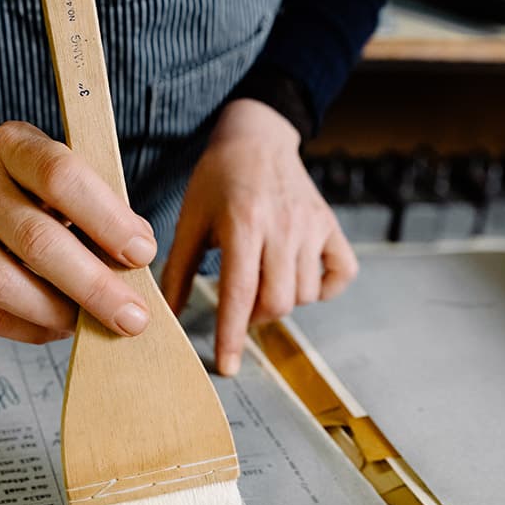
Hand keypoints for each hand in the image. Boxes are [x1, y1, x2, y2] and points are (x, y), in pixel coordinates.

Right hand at [0, 122, 156, 343]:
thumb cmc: (3, 172)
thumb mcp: (41, 158)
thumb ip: (86, 196)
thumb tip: (135, 253)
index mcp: (8, 146)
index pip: (60, 177)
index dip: (106, 219)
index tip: (142, 253)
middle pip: (37, 242)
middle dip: (94, 286)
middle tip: (133, 317)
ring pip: (6, 285)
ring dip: (60, 313)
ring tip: (95, 324)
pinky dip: (31, 328)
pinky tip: (59, 326)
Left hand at [160, 99, 356, 374]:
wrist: (257, 137)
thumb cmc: (217, 180)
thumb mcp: (190, 220)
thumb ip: (176, 269)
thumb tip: (163, 316)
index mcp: (242, 224)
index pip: (239, 293)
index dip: (231, 335)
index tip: (226, 366)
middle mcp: (282, 226)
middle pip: (277, 302)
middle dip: (255, 319)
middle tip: (241, 307)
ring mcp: (312, 225)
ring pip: (305, 294)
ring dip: (282, 302)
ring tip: (263, 284)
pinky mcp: (331, 225)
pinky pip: (341, 275)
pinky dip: (323, 289)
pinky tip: (299, 278)